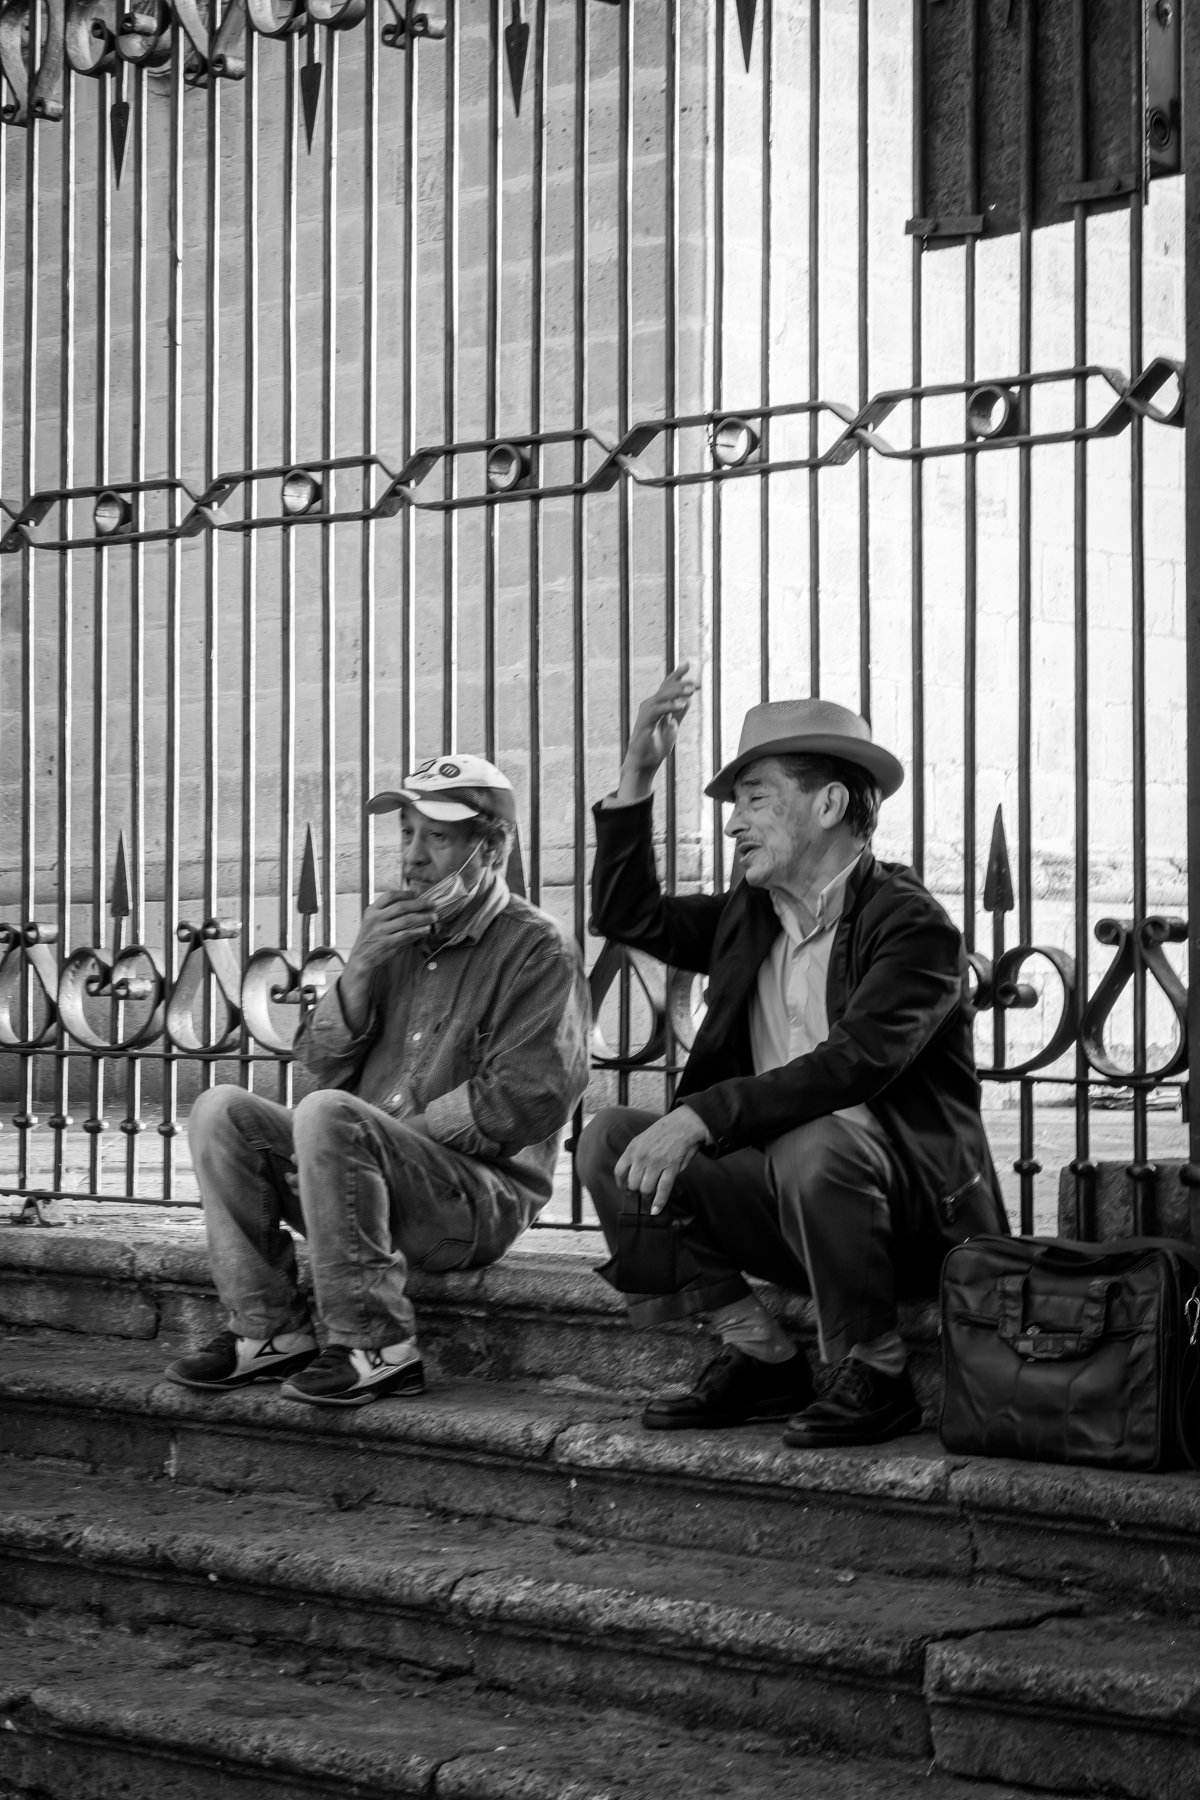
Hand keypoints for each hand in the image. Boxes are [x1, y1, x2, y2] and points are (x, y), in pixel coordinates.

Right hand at [338, 892, 437, 1026]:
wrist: (361, 958)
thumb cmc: (370, 939)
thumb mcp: (373, 922)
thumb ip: (387, 913)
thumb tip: (411, 906)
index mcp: (372, 911)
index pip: (389, 896)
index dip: (405, 894)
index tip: (417, 894)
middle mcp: (376, 919)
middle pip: (401, 906)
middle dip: (420, 904)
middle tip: (431, 904)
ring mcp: (381, 931)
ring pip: (407, 920)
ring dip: (423, 918)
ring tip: (433, 917)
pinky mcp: (387, 943)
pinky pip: (407, 935)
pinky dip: (418, 931)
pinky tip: (426, 930)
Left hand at [614, 1106, 710, 1212]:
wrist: (683, 1124)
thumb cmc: (662, 1133)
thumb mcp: (642, 1139)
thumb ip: (635, 1156)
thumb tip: (632, 1175)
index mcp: (632, 1149)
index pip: (619, 1172)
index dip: (621, 1184)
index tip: (625, 1188)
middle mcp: (642, 1157)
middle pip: (632, 1184)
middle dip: (636, 1191)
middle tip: (642, 1191)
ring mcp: (656, 1163)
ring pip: (646, 1189)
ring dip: (648, 1196)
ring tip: (650, 1197)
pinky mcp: (671, 1168)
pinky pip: (663, 1189)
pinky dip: (659, 1202)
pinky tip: (656, 1210)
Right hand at [616, 662, 698, 801]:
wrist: (644, 764)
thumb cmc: (655, 746)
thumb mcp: (672, 727)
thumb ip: (678, 713)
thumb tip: (687, 699)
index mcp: (657, 706)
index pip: (667, 686)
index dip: (677, 675)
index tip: (688, 664)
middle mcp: (650, 706)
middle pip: (666, 689)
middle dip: (681, 683)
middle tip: (696, 683)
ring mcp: (646, 714)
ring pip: (662, 697)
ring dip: (677, 692)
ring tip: (691, 690)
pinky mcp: (644, 723)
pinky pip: (657, 711)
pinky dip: (669, 706)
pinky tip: (681, 705)